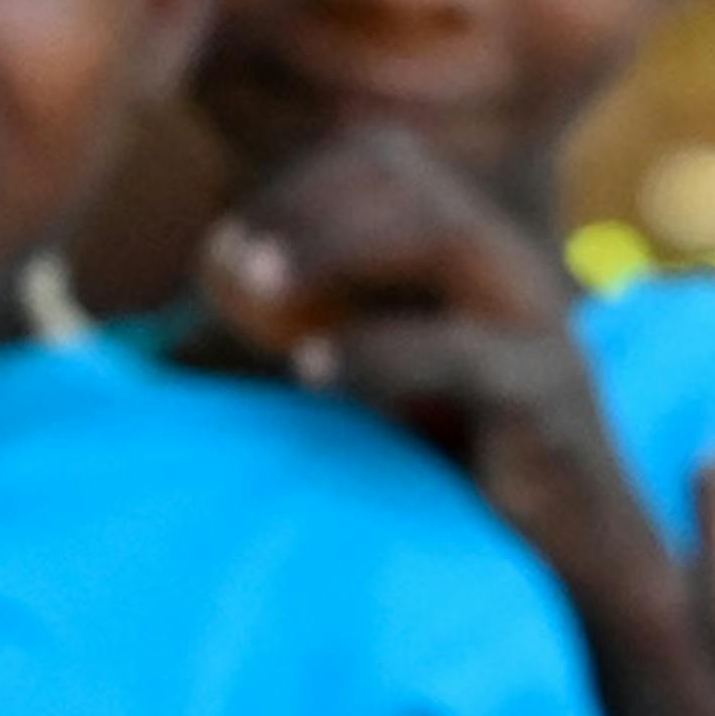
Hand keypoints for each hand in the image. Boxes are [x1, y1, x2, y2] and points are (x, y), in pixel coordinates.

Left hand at [197, 130, 641, 553]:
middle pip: (403, 177)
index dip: (292, 186)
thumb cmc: (449, 463)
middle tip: (227, 265)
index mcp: (462, 245)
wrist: (568, 556)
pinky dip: (378, 353)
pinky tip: (311, 372)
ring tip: (252, 289)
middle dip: (303, 208)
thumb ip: (272, 357)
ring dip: (336, 247)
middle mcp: (505, 263)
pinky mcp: (546, 395)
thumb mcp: (352, 384)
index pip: (377, 159)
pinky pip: (463, 352)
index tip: (224, 251)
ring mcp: (536, 323)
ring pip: (443, 235)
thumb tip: (146, 358)